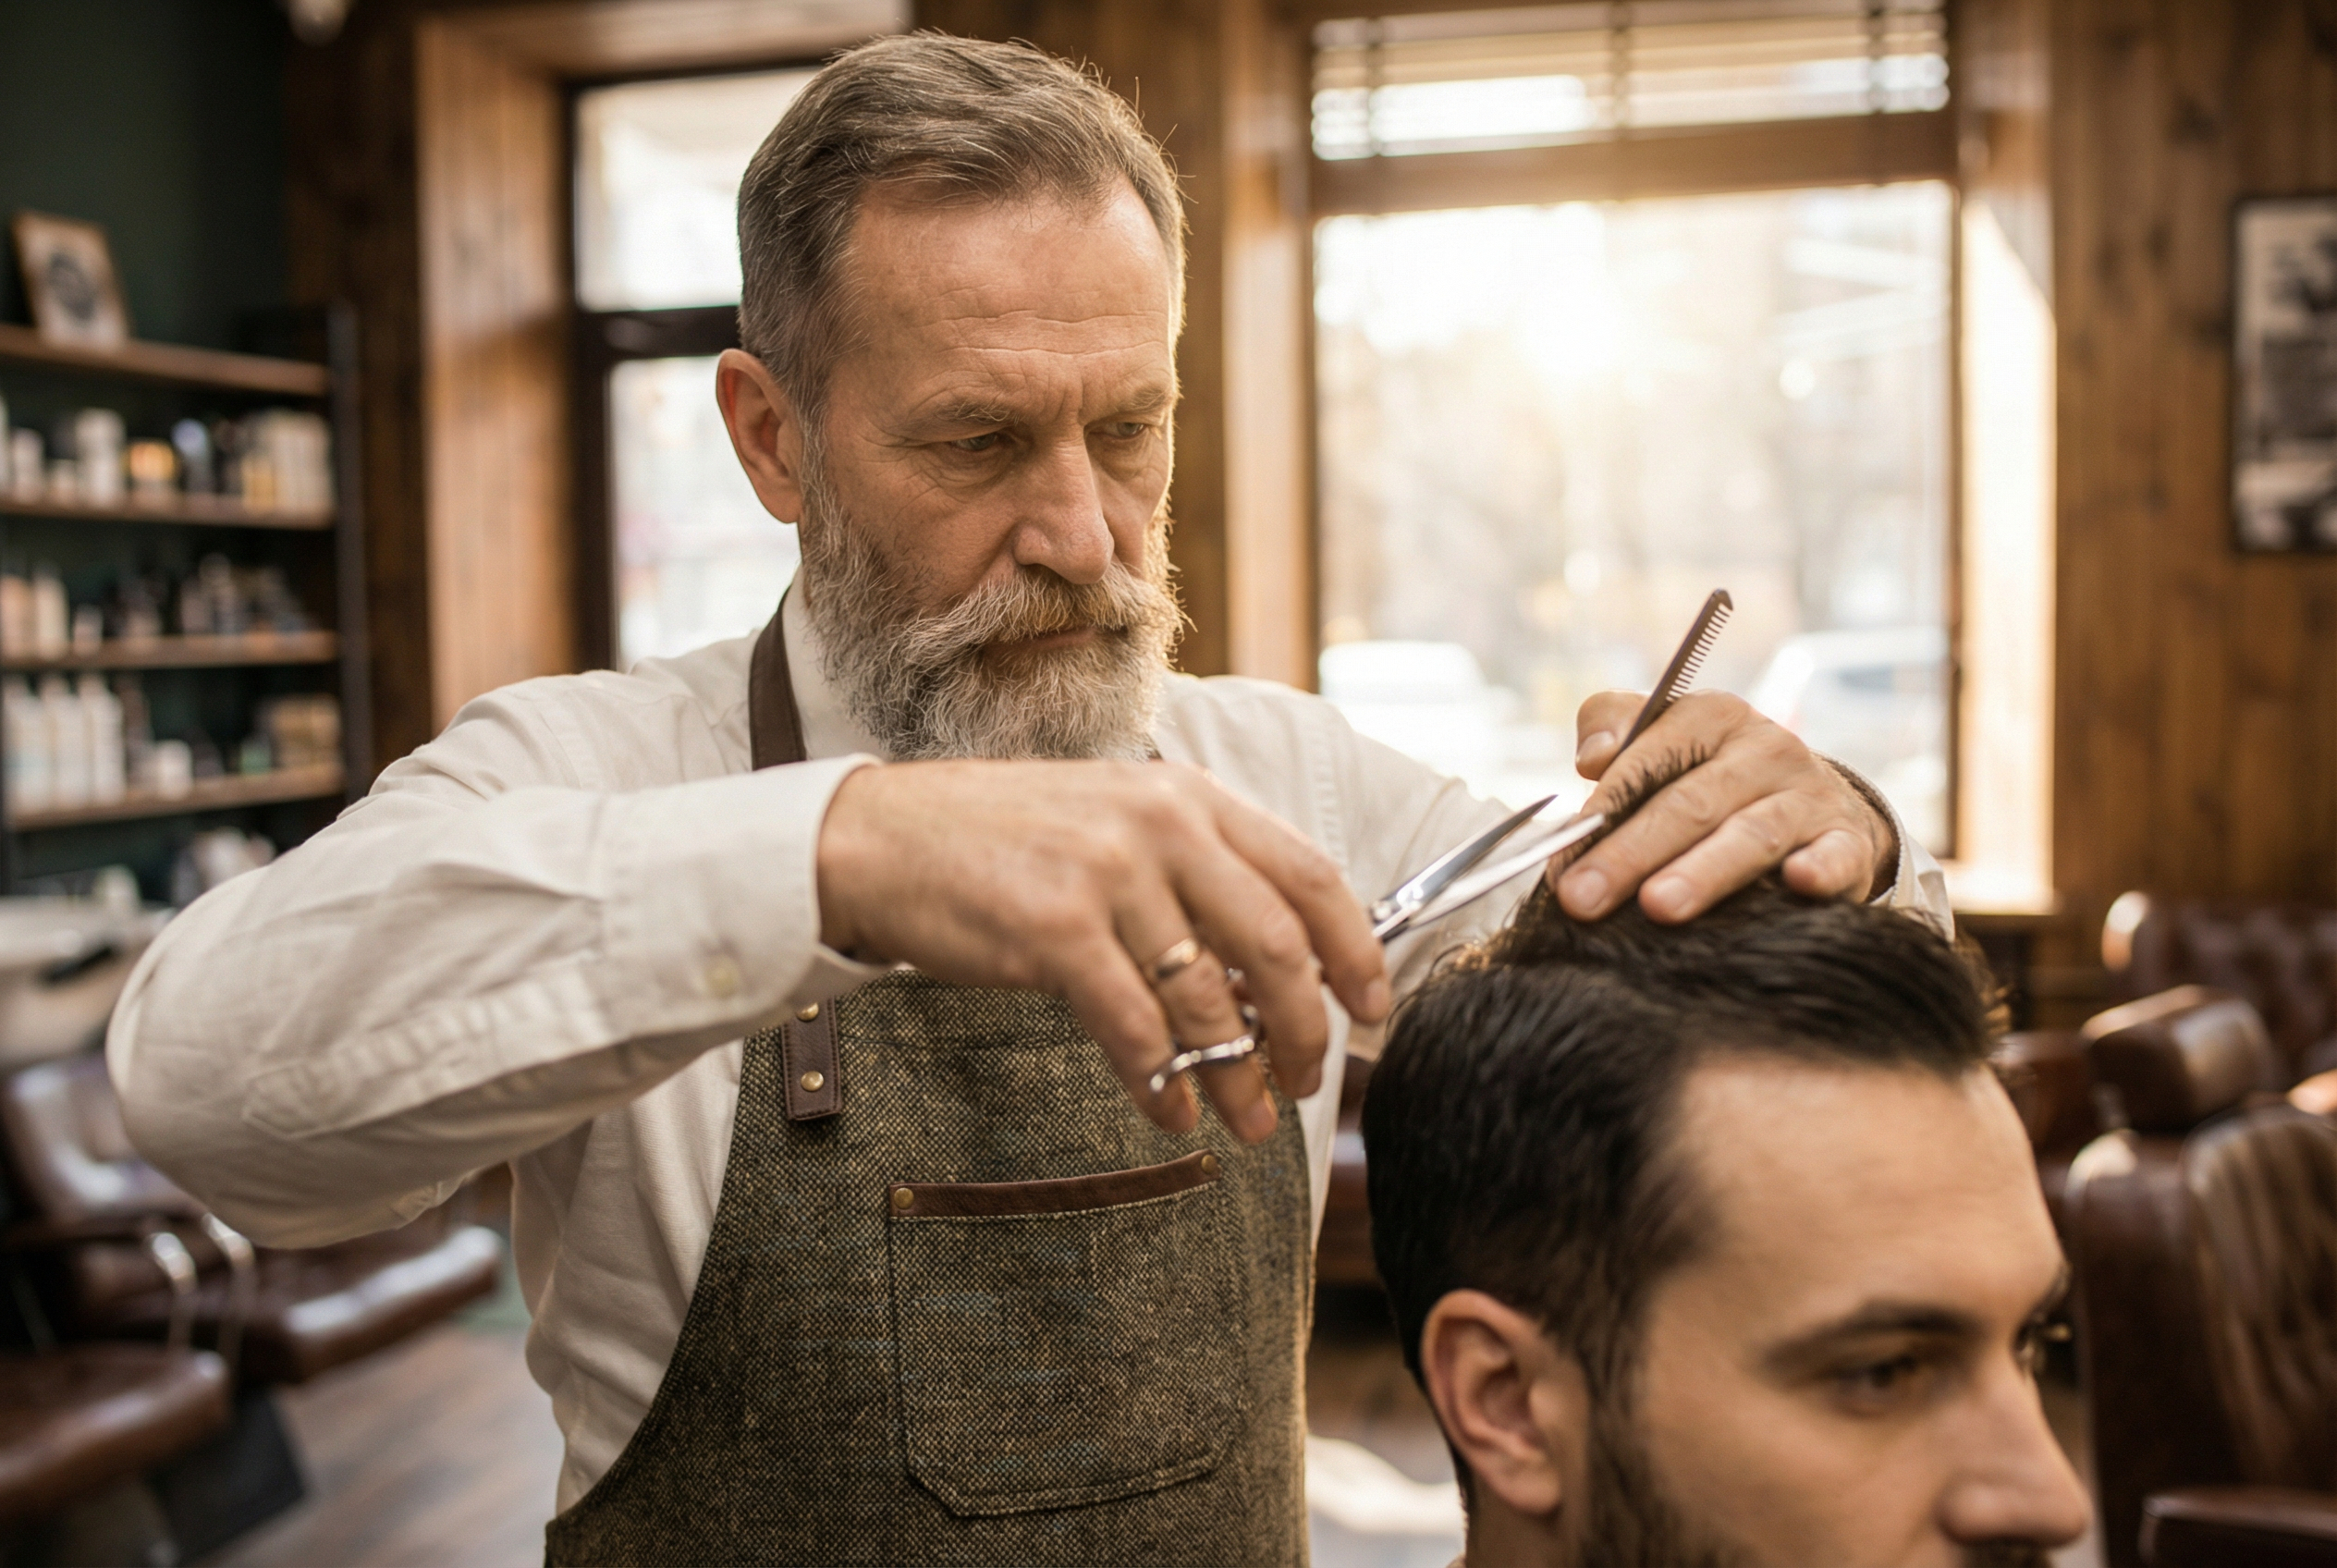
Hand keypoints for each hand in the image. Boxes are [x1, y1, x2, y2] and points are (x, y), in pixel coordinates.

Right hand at [815, 759, 1390, 1142]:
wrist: (882, 837)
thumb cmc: (1004, 841)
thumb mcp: (1116, 823)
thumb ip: (1195, 873)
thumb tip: (1273, 970)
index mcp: (1190, 796)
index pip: (1312, 875)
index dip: (1358, 951)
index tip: (1374, 1009)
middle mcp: (1160, 824)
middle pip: (1278, 944)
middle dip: (1305, 1028)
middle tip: (1305, 1081)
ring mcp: (1109, 875)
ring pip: (1208, 999)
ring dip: (1237, 1075)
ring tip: (1248, 1121)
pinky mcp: (1056, 931)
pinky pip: (1136, 1030)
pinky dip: (1164, 1086)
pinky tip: (1171, 1115)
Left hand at [1554, 691, 1898, 922]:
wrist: (1817, 806)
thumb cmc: (1715, 778)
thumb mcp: (1665, 740)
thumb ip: (1614, 729)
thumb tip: (1591, 758)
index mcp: (1712, 718)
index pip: (1649, 756)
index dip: (1603, 809)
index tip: (1561, 859)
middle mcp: (1765, 749)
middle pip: (1690, 802)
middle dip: (1631, 853)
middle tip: (1583, 898)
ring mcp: (1809, 796)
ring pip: (1751, 833)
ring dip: (1703, 871)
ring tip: (1658, 906)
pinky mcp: (1847, 841)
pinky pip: (1836, 855)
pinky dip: (1820, 868)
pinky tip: (1798, 883)